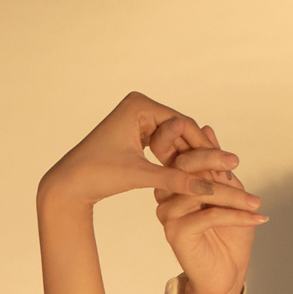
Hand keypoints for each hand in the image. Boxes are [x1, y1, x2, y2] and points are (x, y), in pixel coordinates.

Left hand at [39, 93, 264, 240]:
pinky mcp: (134, 133)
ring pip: (172, 139)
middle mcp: (139, 105)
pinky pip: (162, 146)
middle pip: (179, 130)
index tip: (224, 165)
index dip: (204, 146)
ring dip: (188, 158)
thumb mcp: (140, 176)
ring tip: (212, 177)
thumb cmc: (97, 175)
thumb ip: (175, 179)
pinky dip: (174, 161)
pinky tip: (190, 177)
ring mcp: (136, 118)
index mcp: (139, 105)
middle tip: (225, 172)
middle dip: (198, 152)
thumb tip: (208, 188)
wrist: (68, 184)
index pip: (182, 123)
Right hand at [147, 108, 262, 293]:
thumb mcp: (229, 191)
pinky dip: (237, 215)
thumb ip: (217, 165)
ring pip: (201, 191)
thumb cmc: (228, 232)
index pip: (181, 152)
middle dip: (211, 159)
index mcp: (174, 180)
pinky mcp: (176, 232)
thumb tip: (207, 129)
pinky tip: (257, 218)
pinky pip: (209, 215)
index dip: (197, 141)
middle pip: (184, 165)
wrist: (227, 273)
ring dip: (233, 195)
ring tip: (256, 203)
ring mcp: (168, 213)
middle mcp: (165, 194)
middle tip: (236, 163)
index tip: (224, 148)